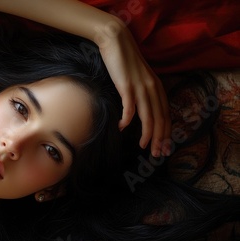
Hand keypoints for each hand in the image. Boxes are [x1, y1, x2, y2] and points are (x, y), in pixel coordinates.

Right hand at [95, 19, 170, 156]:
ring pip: (149, 116)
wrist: (116, 41)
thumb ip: (142, 93)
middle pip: (160, 119)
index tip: (165, 148)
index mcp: (157, 88)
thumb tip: (137, 111)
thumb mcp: (138, 79)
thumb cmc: (124, 61)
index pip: (166, 115)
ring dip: (148, 134)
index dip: (167, 133)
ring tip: (145, 147)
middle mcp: (152, 89)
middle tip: (158, 155)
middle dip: (160, 139)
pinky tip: (123, 128)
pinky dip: (127, 119)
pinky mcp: (127, 86)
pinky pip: (130, 107)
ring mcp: (140, 87)